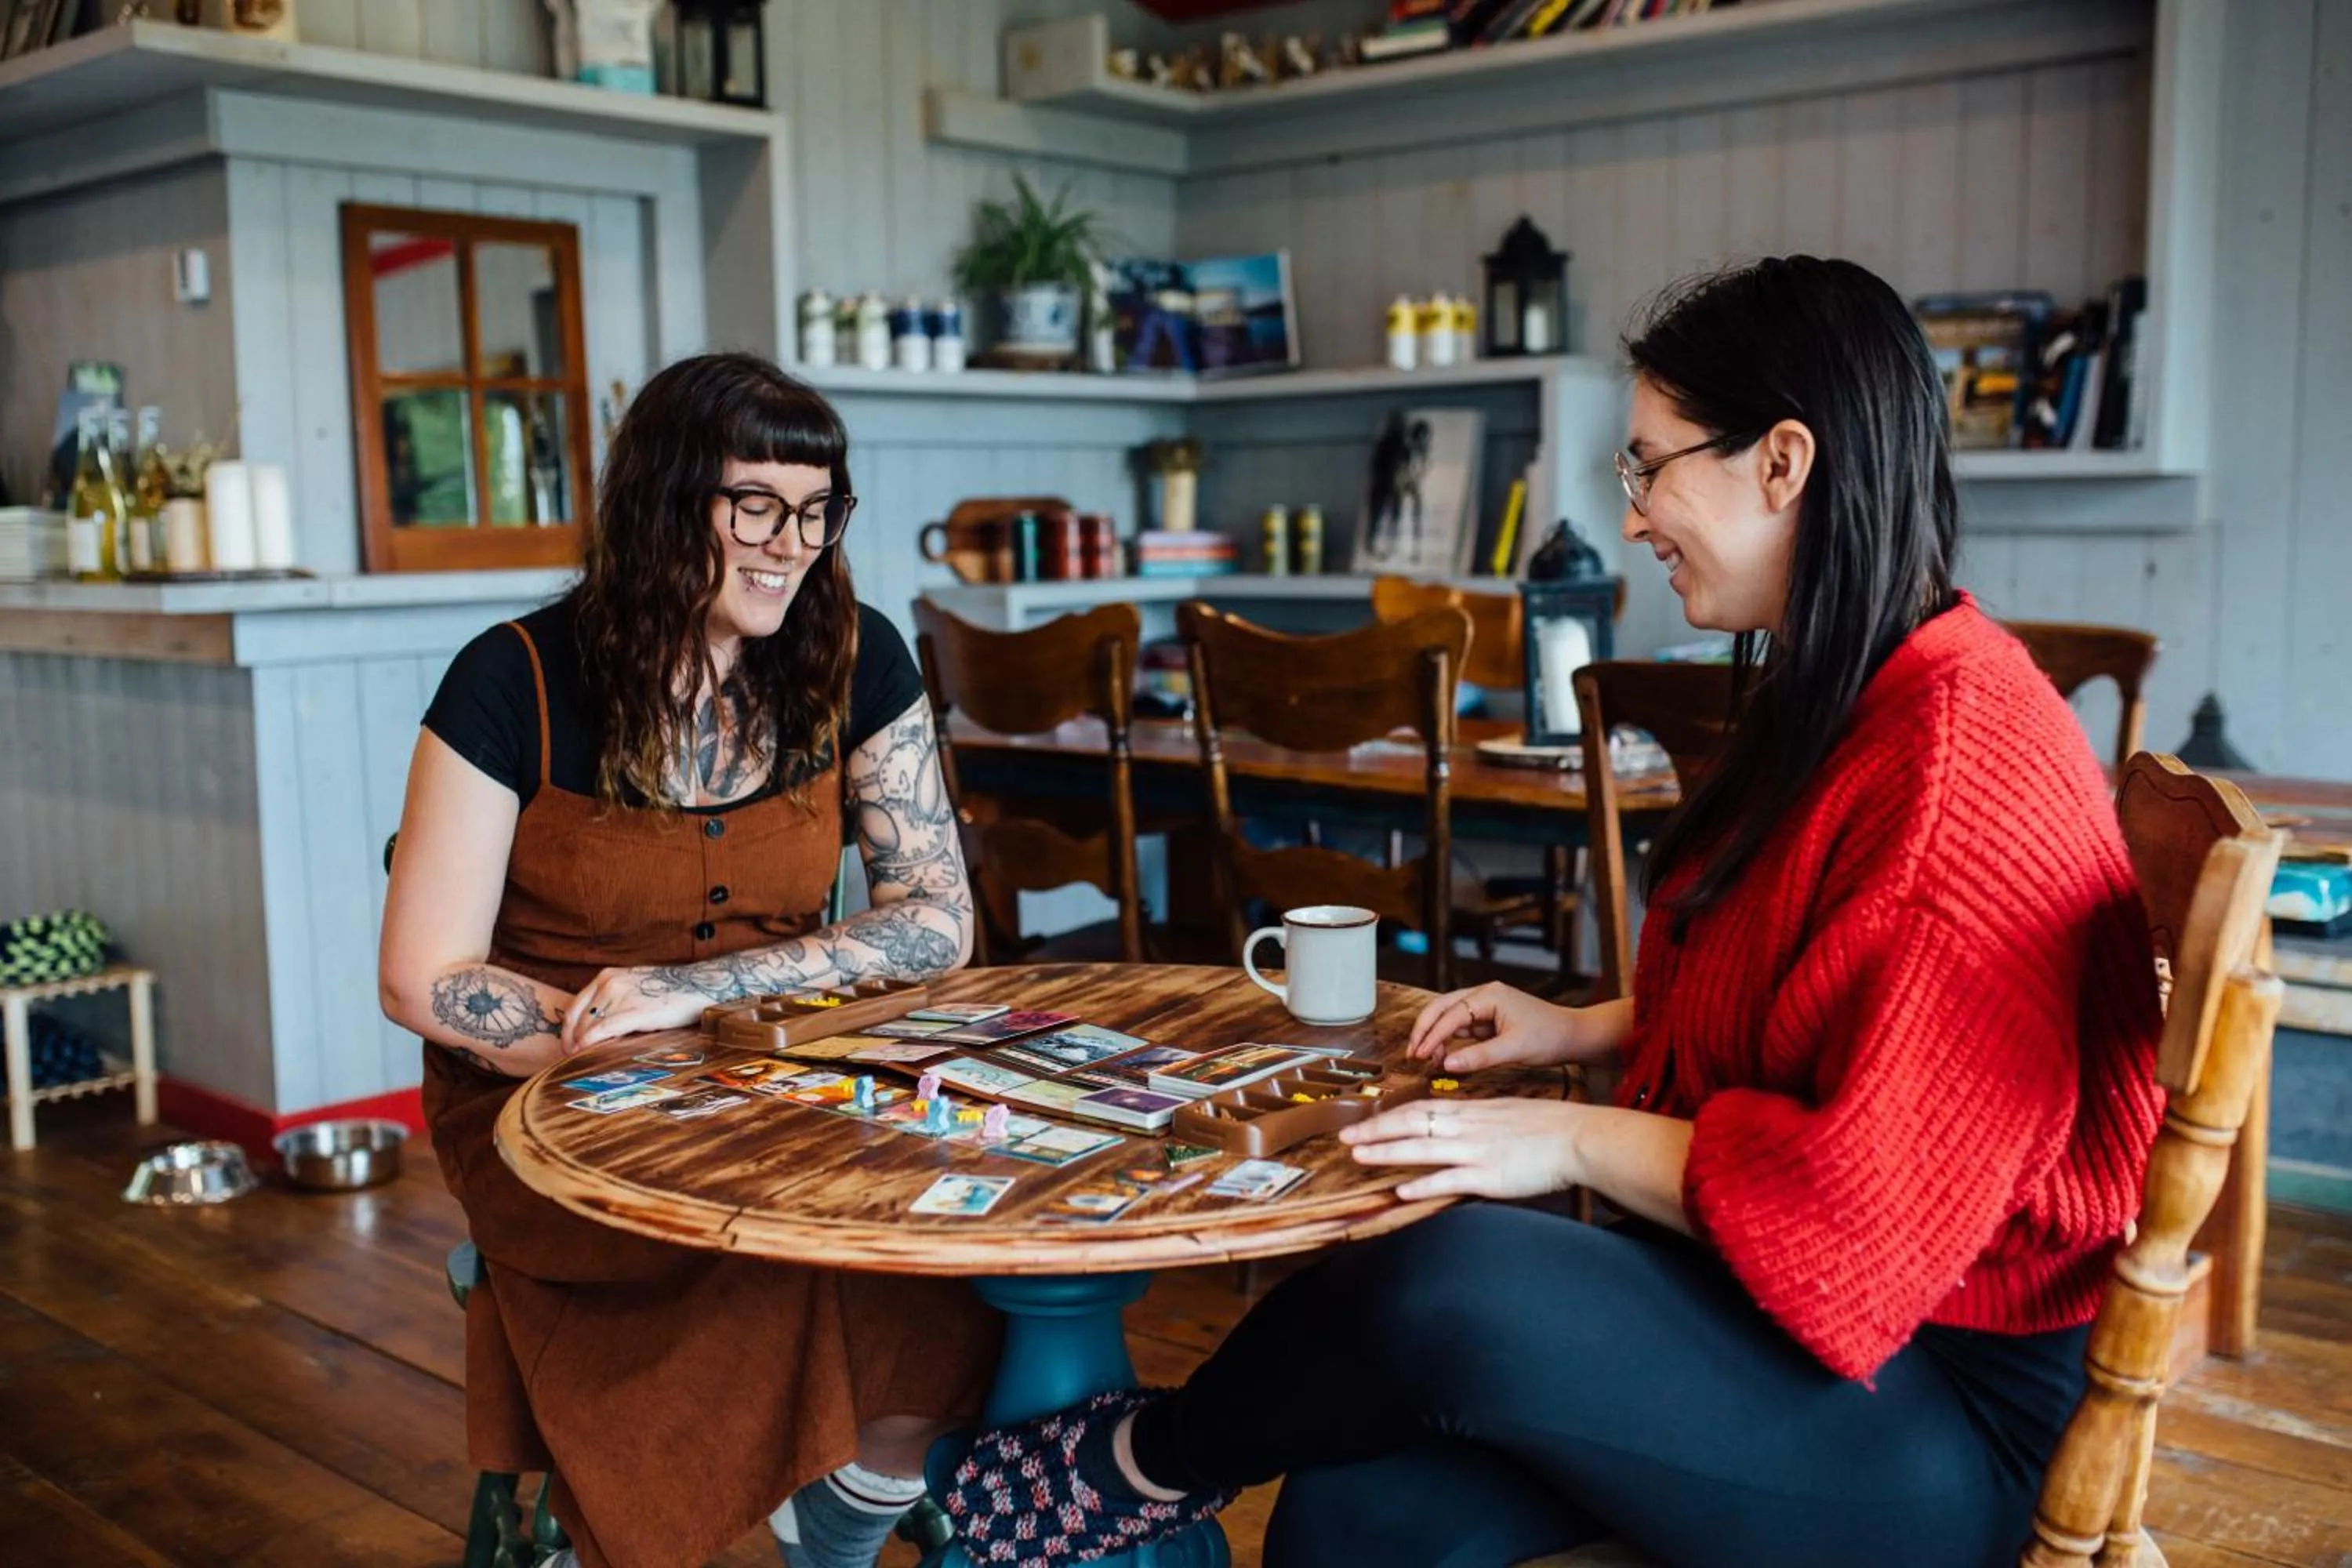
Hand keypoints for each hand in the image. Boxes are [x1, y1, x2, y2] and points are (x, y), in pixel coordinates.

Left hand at [560, 967, 714, 1053]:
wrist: (699, 985)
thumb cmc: (669, 991)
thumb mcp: (634, 988)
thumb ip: (613, 1001)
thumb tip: (595, 1028)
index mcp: (607, 976)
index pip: (575, 1006)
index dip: (567, 1029)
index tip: (567, 1044)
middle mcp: (610, 983)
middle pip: (579, 1018)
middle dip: (571, 1040)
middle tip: (570, 1057)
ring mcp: (622, 995)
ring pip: (589, 1025)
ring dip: (581, 1045)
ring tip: (580, 1059)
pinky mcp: (636, 1011)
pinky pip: (604, 1029)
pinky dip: (591, 1042)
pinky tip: (586, 1051)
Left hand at [1341, 1096, 1583, 1200]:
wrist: (1577, 1137)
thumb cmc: (1547, 1127)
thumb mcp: (1504, 1112)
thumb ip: (1476, 1120)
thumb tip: (1452, 1125)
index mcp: (1471, 1111)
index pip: (1419, 1109)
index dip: (1387, 1117)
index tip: (1362, 1123)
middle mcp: (1467, 1127)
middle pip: (1411, 1124)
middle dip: (1375, 1131)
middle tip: (1345, 1138)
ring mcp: (1476, 1151)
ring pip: (1422, 1148)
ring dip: (1387, 1152)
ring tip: (1359, 1156)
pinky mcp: (1489, 1175)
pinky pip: (1449, 1180)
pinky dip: (1423, 1184)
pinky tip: (1402, 1190)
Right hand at [1406, 983, 1577, 1071]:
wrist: (1573, 1036)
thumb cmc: (1549, 1037)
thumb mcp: (1513, 1050)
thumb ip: (1477, 1057)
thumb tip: (1446, 1065)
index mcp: (1489, 995)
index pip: (1451, 1014)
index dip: (1432, 1035)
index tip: (1419, 1054)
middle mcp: (1484, 995)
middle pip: (1442, 1007)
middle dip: (1424, 1030)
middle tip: (1412, 1053)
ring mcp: (1485, 1006)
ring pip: (1449, 1017)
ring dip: (1435, 1036)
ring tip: (1426, 1059)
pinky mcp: (1488, 1019)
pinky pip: (1461, 1028)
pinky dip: (1449, 1041)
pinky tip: (1444, 1056)